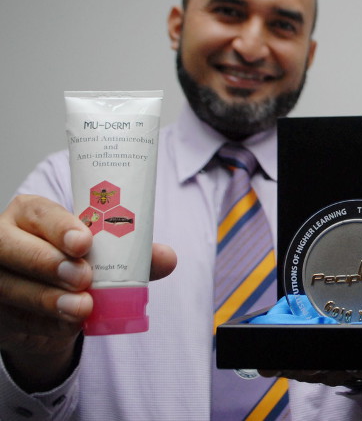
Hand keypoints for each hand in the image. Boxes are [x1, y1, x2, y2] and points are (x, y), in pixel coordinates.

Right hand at [0, 194, 176, 391]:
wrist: (51, 304)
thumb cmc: (79, 263)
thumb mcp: (106, 253)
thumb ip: (135, 253)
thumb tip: (168, 258)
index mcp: (31, 214)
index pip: (39, 212)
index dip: (59, 227)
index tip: (85, 242)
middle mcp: (4, 240)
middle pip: (9, 248)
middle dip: (48, 263)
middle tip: (84, 279)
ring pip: (9, 287)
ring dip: (48, 300)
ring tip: (82, 308)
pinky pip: (13, 320)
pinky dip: (43, 325)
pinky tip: (67, 326)